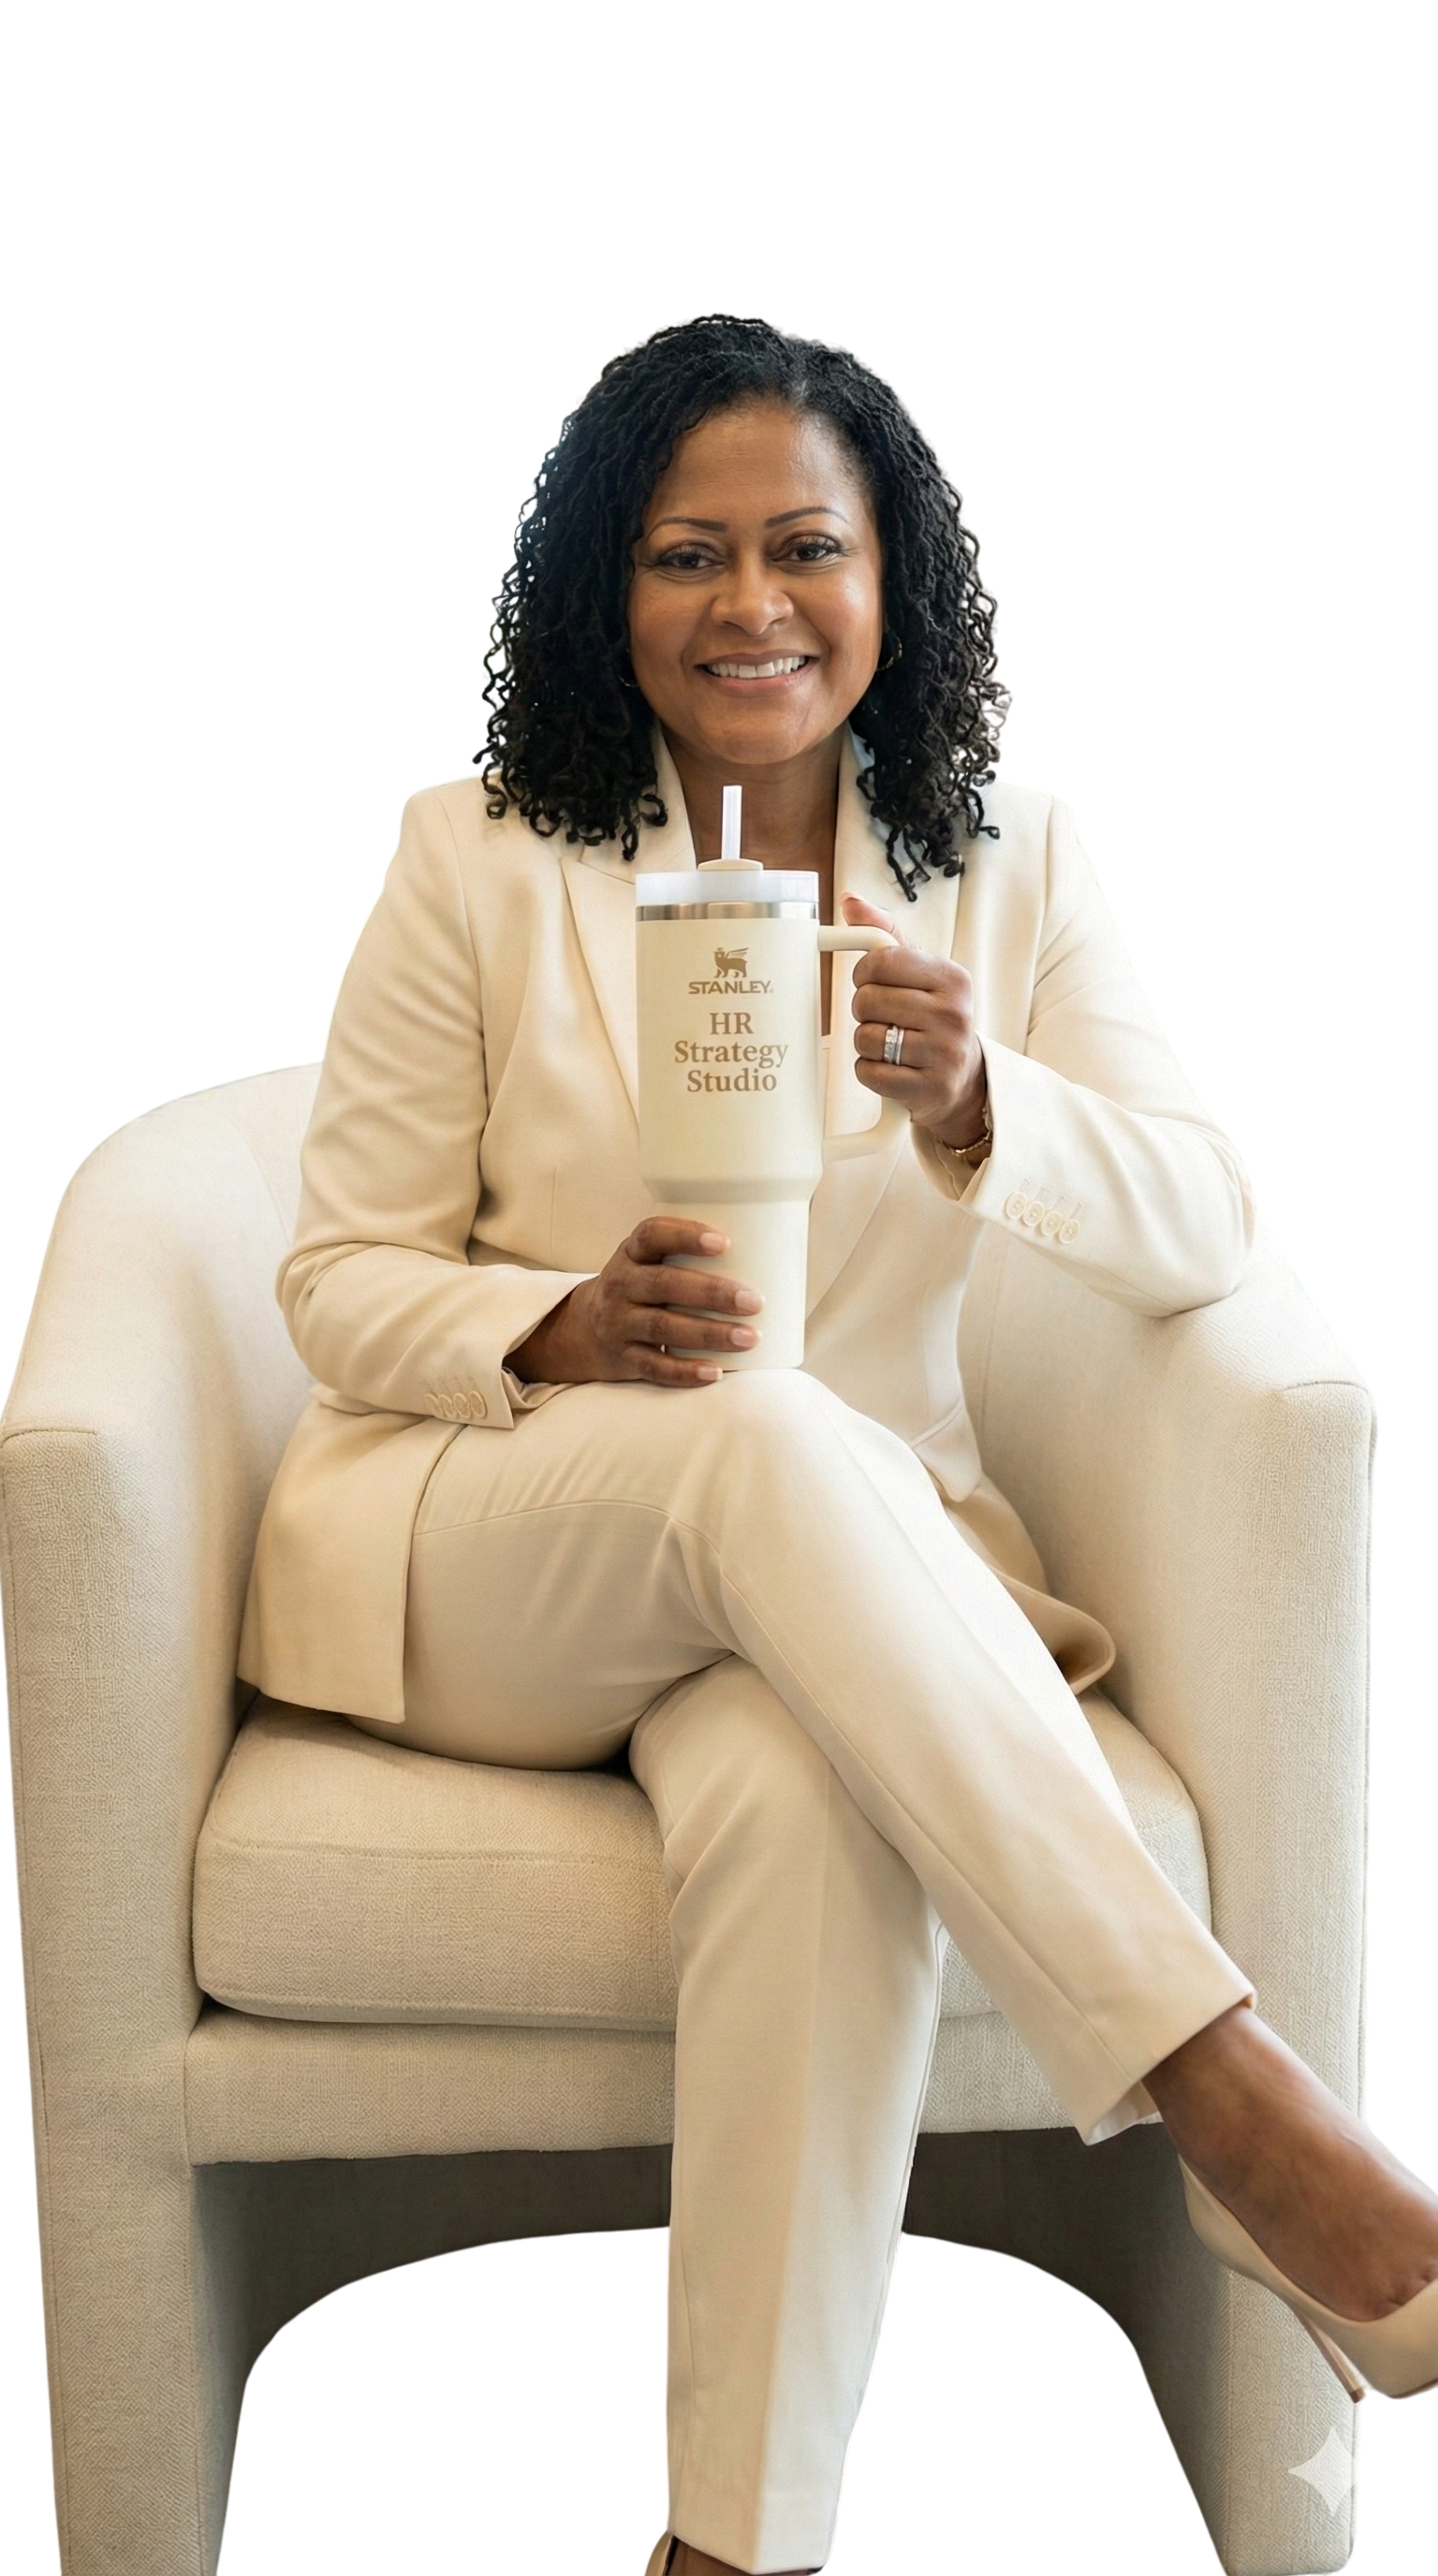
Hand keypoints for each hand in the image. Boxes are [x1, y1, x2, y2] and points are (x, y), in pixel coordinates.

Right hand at [508, 1218, 762, 1388]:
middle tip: (753, 1301)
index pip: (651, 1235)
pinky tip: (715, 1372)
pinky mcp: (623, 1358)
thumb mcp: (647, 1263)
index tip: (724, 1243)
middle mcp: (620, 1285)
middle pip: (664, 1285)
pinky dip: (685, 1371)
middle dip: (711, 1293)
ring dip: (709, 1333)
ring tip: (748, 1337)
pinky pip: (654, 1366)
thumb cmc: (639, 1289)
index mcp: (631, 1254)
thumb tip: (769, 1258)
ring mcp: (618, 1323)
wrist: (583, 1330)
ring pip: (662, 1327)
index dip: (686, 1235)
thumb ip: (686, 1258)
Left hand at [843, 894, 987, 1147]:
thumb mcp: (921, 972)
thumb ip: (885, 935)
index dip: (864, 973)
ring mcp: (944, 1054)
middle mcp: (953, 1014)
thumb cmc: (934, 1017)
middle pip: (867, 1001)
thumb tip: (850, 901)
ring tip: (889, 1043)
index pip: (881, 962)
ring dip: (866, 1042)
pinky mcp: (928, 1089)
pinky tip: (890, 1068)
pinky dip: (868, 1071)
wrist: (963, 1078)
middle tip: (883, 1017)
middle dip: (864, 1010)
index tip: (871, 982)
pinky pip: (868, 1072)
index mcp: (953, 979)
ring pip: (865, 1038)